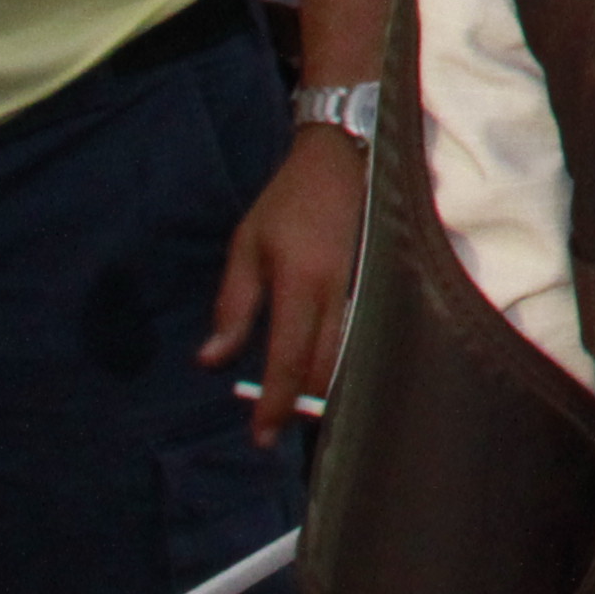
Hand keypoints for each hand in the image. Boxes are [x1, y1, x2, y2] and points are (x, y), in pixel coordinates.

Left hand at [201, 124, 367, 444]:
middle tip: (275, 425)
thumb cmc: (287, 201)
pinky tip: (327, 371)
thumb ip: (233, 306)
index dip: (275, 404)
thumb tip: (211, 361)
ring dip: (324, 388)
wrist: (345, 155)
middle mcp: (342, 293)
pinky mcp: (383, 285)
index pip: (289, 360)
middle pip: (325, 369)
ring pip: (351, 358)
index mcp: (302, 283)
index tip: (260, 437)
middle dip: (300, 404)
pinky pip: (364, 337)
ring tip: (299, 407)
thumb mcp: (246, 245)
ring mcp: (369, 290)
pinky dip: (344, 362)